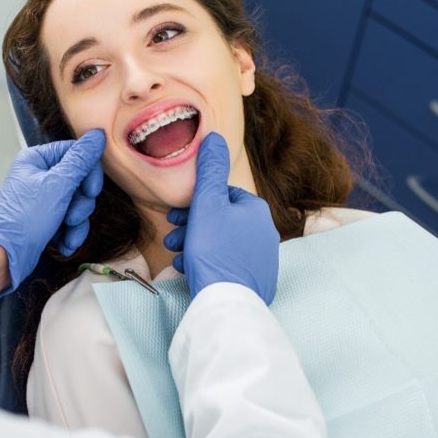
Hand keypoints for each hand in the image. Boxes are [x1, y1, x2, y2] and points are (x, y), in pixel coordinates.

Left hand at [0, 130, 105, 294]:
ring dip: (77, 221)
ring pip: (76, 203)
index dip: (89, 173)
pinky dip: (70, 232)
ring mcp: (42, 198)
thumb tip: (97, 136)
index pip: (75, 153)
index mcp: (36, 159)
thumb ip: (80, 160)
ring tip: (68, 232)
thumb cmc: (24, 219)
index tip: (90, 190)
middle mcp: (38, 176)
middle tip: (72, 216)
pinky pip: (69, 220)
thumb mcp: (57, 186)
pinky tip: (64, 243)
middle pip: (79, 180)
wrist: (4, 255)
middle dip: (81, 203)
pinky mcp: (45, 218)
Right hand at [163, 133, 279, 303]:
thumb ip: (209, 170)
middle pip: (221, 220)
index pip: (223, 195)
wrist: (227, 301)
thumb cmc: (214, 251)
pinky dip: (207, 263)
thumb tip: (215, 136)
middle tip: (172, 234)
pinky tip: (189, 269)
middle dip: (193, 225)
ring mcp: (262, 259)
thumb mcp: (206, 205)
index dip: (196, 202)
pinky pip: (227, 264)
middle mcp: (265, 232)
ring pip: (221, 243)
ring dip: (195, 244)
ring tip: (177, 253)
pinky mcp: (257, 280)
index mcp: (256, 210)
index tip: (176, 214)